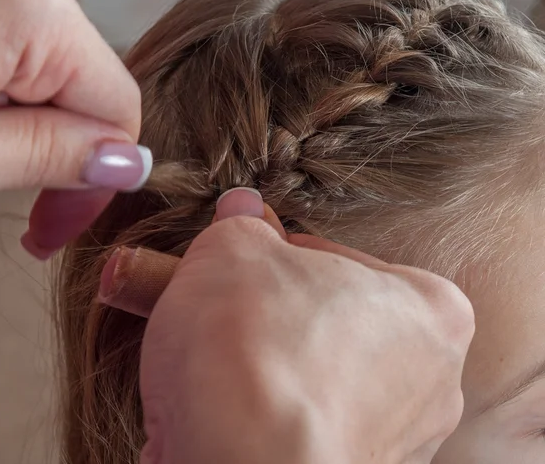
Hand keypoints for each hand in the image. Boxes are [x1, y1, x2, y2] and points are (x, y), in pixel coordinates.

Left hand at [0, 0, 149, 257]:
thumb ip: (49, 153)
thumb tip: (123, 162)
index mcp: (26, 1)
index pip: (118, 106)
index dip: (98, 174)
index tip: (55, 224)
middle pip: (79, 78)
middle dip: (54, 143)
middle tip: (15, 205)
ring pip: (37, 54)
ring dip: (16, 112)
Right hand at [100, 189, 474, 463]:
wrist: (236, 462)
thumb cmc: (254, 347)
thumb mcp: (235, 250)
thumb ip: (242, 225)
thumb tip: (240, 210)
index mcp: (428, 309)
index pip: (338, 261)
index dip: (277, 257)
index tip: (243, 264)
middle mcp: (428, 383)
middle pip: (331, 321)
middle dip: (277, 310)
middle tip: (228, 304)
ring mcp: (393, 443)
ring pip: (316, 377)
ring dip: (270, 363)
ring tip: (220, 358)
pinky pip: (300, 426)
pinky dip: (267, 412)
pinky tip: (230, 404)